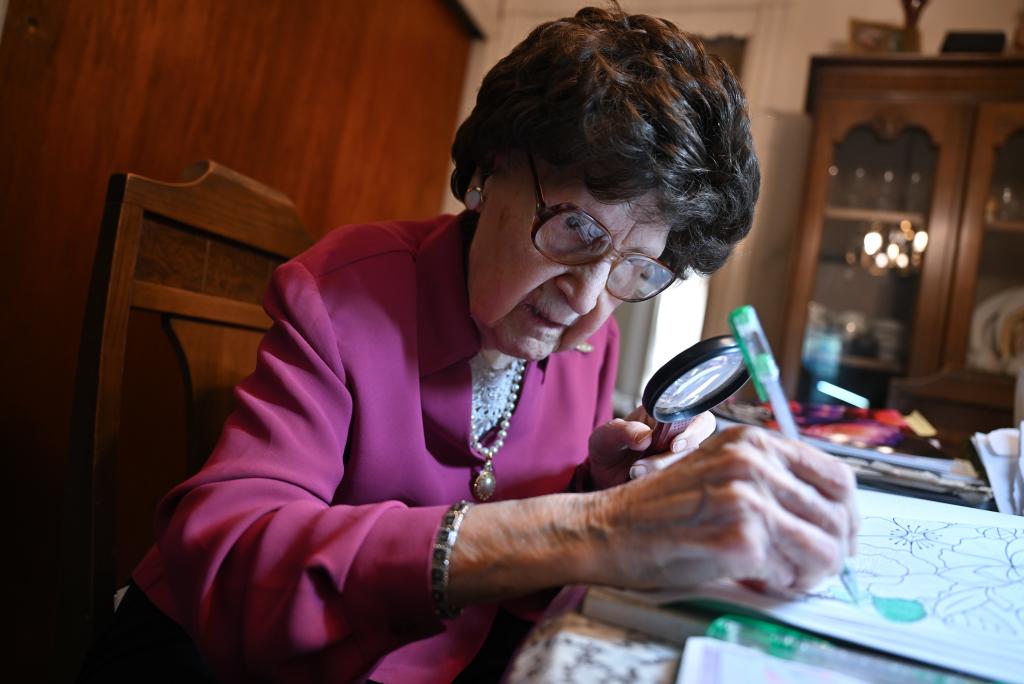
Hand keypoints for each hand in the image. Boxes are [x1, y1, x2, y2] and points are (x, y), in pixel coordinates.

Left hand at [586, 407, 715, 489]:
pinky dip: (661, 486)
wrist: (602, 477)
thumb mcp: (605, 436)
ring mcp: (680, 461)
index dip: (694, 431)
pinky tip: (640, 483)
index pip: (699, 418)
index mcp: (668, 416)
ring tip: (632, 472)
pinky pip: (681, 485)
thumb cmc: (607, 449)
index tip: (674, 446)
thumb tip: (645, 437)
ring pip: (688, 469)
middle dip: (669, 459)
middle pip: (697, 448)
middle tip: (638, 467)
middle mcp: (680, 438)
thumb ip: (622, 430)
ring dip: (660, 473)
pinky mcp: (677, 481)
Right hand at [587, 425, 857, 592]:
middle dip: (834, 552)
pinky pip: (789, 573)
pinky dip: (780, 584)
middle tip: (814, 569)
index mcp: (754, 442)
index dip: (848, 517)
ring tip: (784, 577)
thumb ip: (770, 481)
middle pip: (837, 517)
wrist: (608, 529)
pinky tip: (758, 579)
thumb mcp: (719, 473)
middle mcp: (754, 462)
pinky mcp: (738, 538)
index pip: (838, 478)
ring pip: (822, 549)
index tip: (842, 539)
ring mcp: (747, 498)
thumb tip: (830, 519)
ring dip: (810, 573)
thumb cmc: (661, 510)